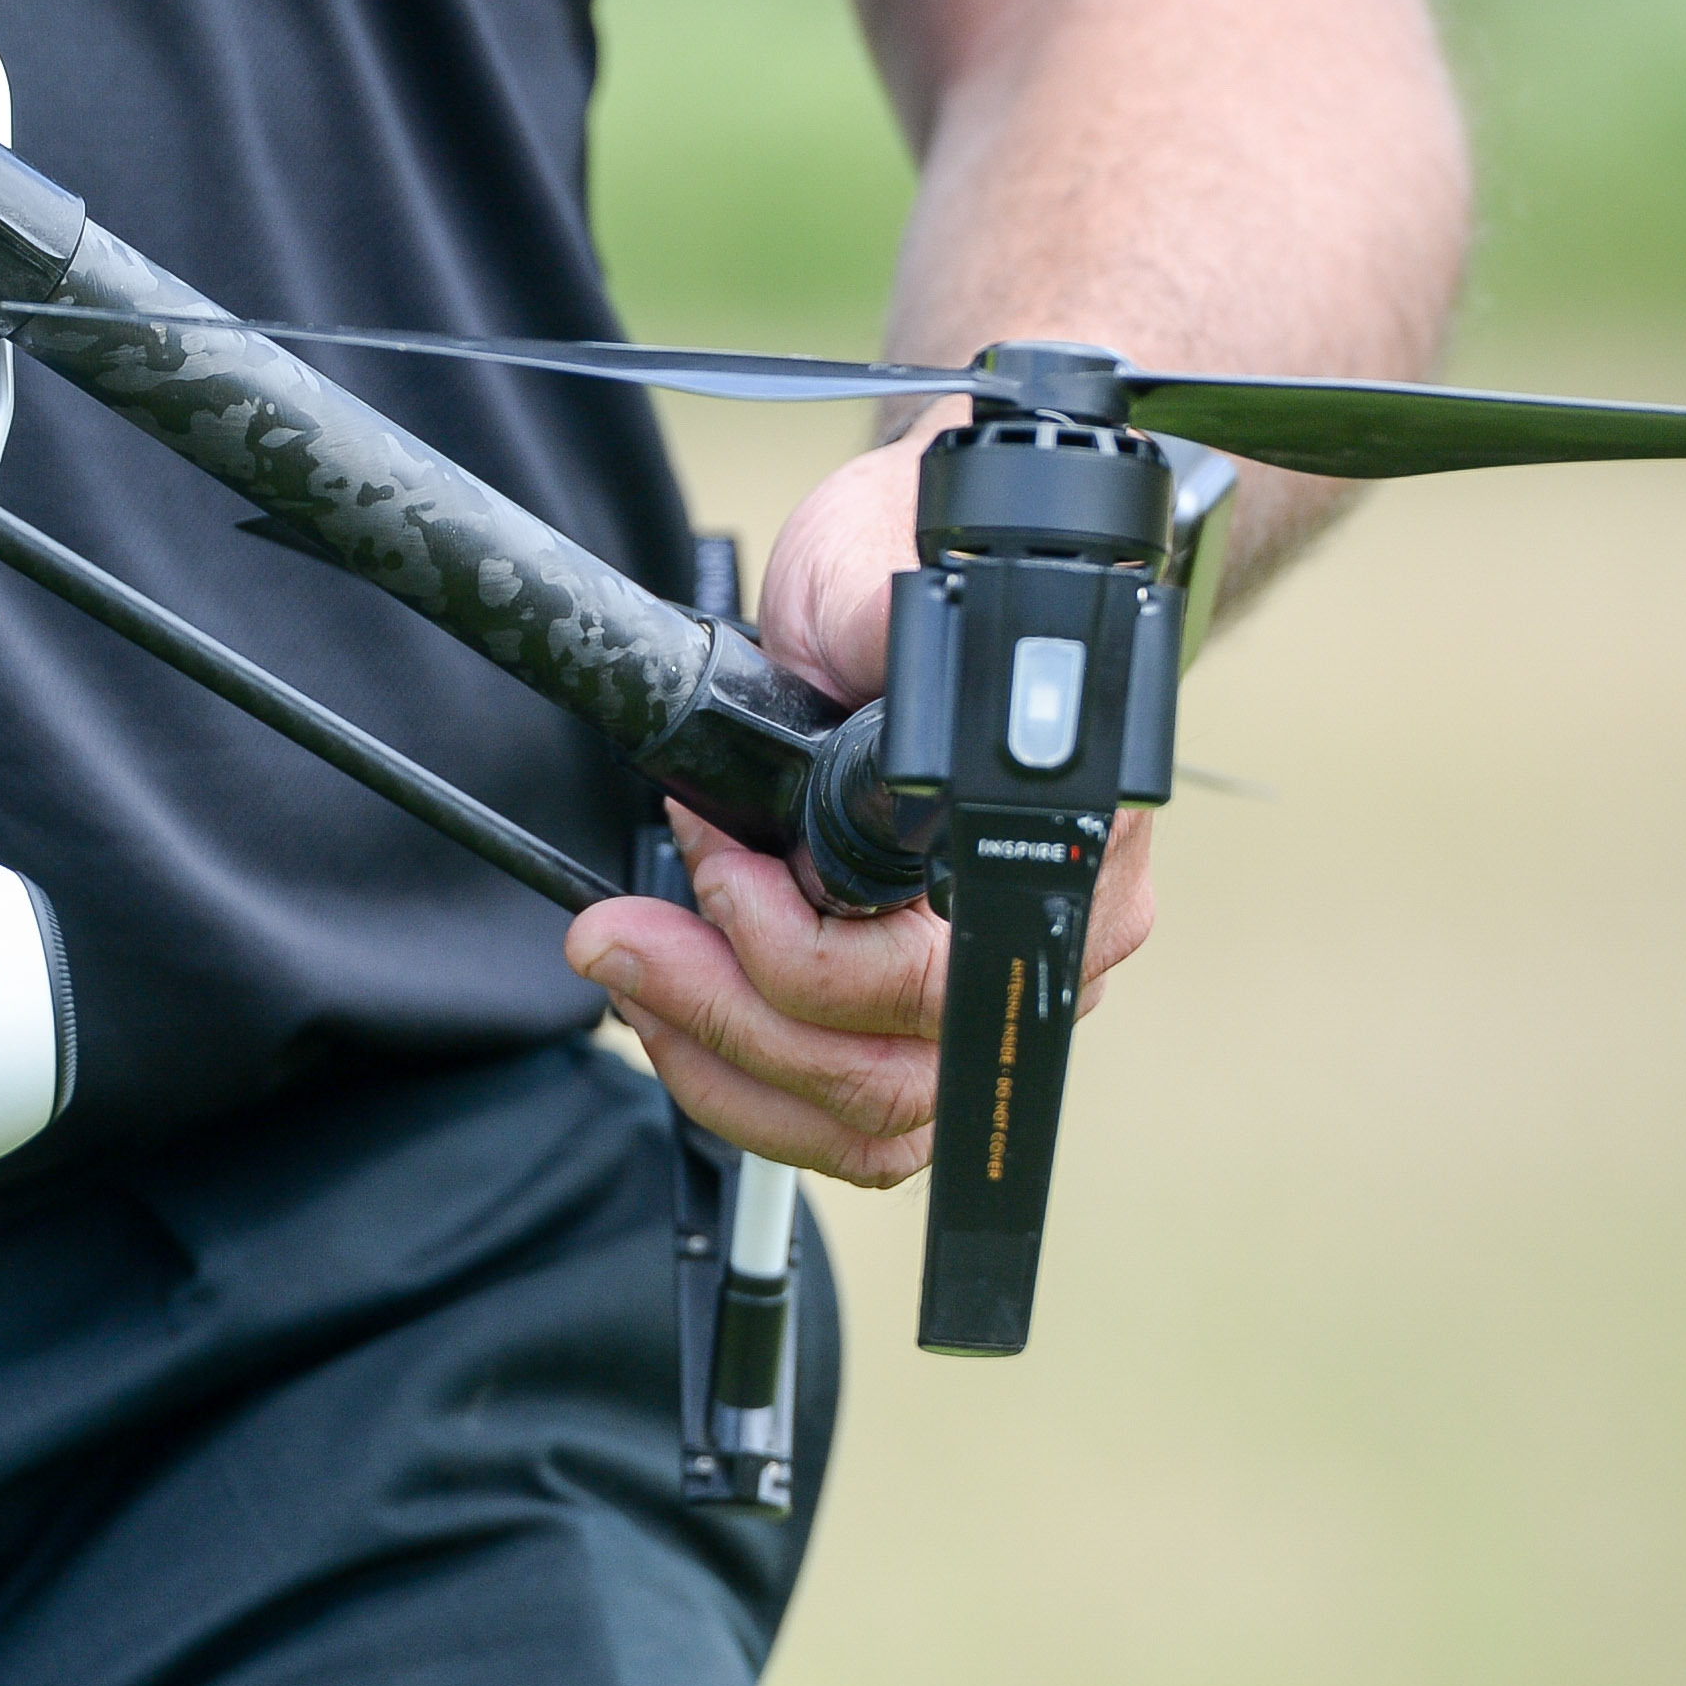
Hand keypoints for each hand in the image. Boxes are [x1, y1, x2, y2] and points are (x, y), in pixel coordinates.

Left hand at [562, 425, 1152, 1184]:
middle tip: (616, 938)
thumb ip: (880, 644)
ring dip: (724, 1063)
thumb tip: (876, 690)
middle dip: (725, 1011)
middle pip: (895, 1071)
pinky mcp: (938, 1020)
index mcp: (1069, 841)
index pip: (934, 975)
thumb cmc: (908, 569)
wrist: (919, 566)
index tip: (708, 855)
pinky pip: (855, 1119)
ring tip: (631, 976)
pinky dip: (747, 1082)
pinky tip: (676, 1012)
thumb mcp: (873, 578)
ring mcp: (1008, 993)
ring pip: (872, 1119)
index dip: (792, 944)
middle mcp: (1064, 938)